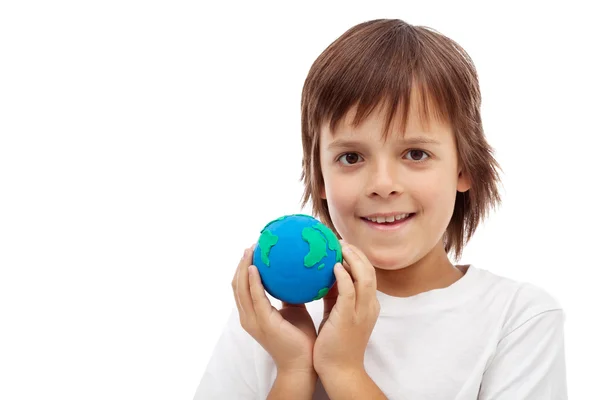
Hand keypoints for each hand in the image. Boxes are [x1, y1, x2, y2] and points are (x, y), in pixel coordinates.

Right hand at [231, 245, 317, 374]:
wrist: (303, 363)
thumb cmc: (300, 338)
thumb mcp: (293, 310)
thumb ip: (289, 294)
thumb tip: (295, 273)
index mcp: (252, 314)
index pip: (241, 287)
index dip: (243, 268)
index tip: (252, 250)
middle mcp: (248, 317)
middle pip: (236, 285)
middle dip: (240, 264)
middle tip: (250, 246)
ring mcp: (253, 320)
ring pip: (241, 288)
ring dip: (243, 267)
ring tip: (251, 251)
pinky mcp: (263, 322)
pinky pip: (255, 297)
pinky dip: (253, 281)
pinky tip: (256, 267)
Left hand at [313, 242, 379, 375]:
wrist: (340, 370)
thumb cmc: (336, 343)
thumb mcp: (337, 314)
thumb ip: (334, 295)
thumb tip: (323, 275)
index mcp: (368, 304)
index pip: (368, 273)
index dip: (358, 257)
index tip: (343, 245)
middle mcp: (369, 306)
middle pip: (370, 271)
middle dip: (357, 253)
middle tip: (340, 241)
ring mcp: (361, 312)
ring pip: (365, 278)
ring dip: (353, 259)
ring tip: (340, 247)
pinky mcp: (349, 319)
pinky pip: (349, 292)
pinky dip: (344, 276)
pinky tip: (335, 266)